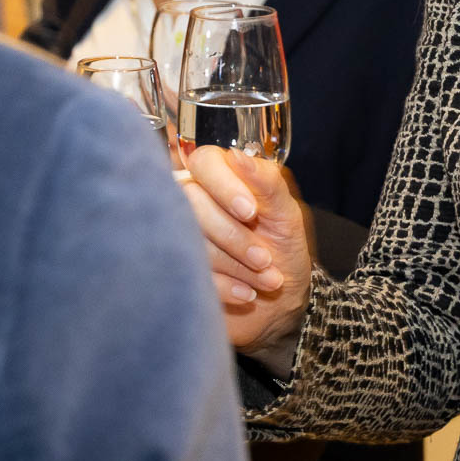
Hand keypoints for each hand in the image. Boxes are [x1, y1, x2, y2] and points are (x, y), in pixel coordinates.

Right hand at [180, 144, 314, 375]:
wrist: (279, 305)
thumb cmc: (282, 250)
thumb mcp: (286, 215)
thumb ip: (267, 182)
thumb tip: (237, 155)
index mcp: (219, 178)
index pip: (203, 161)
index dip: (224, 185)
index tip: (249, 212)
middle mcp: (191, 200)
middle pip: (192, 202)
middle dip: (235, 236)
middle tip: (265, 258)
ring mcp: (177, 235)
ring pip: (190, 240)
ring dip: (236, 265)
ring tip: (266, 278)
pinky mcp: (173, 268)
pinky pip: (187, 271)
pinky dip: (225, 287)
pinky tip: (246, 293)